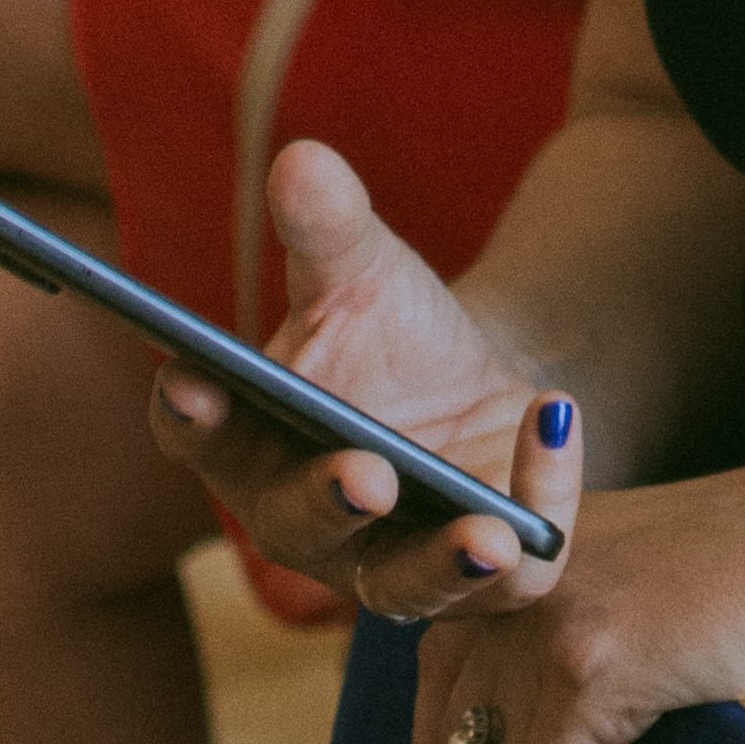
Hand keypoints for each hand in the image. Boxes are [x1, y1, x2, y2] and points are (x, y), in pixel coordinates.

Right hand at [149, 135, 571, 600]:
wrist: (482, 384)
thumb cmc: (390, 335)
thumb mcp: (362, 271)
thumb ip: (327, 225)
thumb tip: (301, 159)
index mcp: (248, 443)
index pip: (199, 435)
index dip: (190, 414)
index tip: (191, 383)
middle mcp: (307, 524)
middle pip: (299, 527)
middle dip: (328, 501)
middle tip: (365, 476)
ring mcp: (394, 565)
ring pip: (406, 584)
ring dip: (441, 561)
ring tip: (483, 533)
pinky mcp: (484, 579)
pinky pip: (514, 571)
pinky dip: (541, 499)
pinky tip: (554, 422)